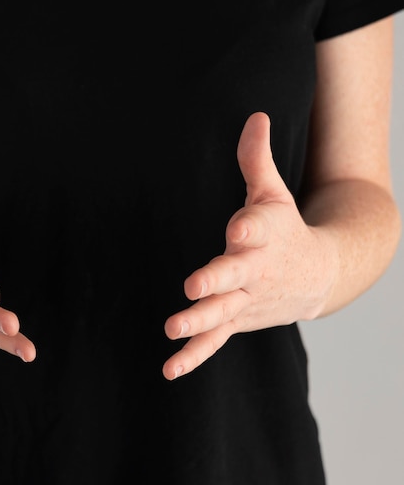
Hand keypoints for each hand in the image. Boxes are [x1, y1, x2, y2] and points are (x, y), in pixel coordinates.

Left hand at [163, 112, 335, 379]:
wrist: (315, 276)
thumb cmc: (285, 228)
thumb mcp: (273, 193)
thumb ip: (256, 159)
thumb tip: (256, 114)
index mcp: (265, 234)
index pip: (258, 228)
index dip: (248, 225)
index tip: (238, 224)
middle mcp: (257, 270)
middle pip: (237, 276)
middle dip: (217, 281)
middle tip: (193, 286)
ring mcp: (246, 300)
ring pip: (222, 313)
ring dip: (199, 322)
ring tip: (172, 328)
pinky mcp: (236, 319)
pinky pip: (215, 341)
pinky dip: (194, 356)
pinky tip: (169, 369)